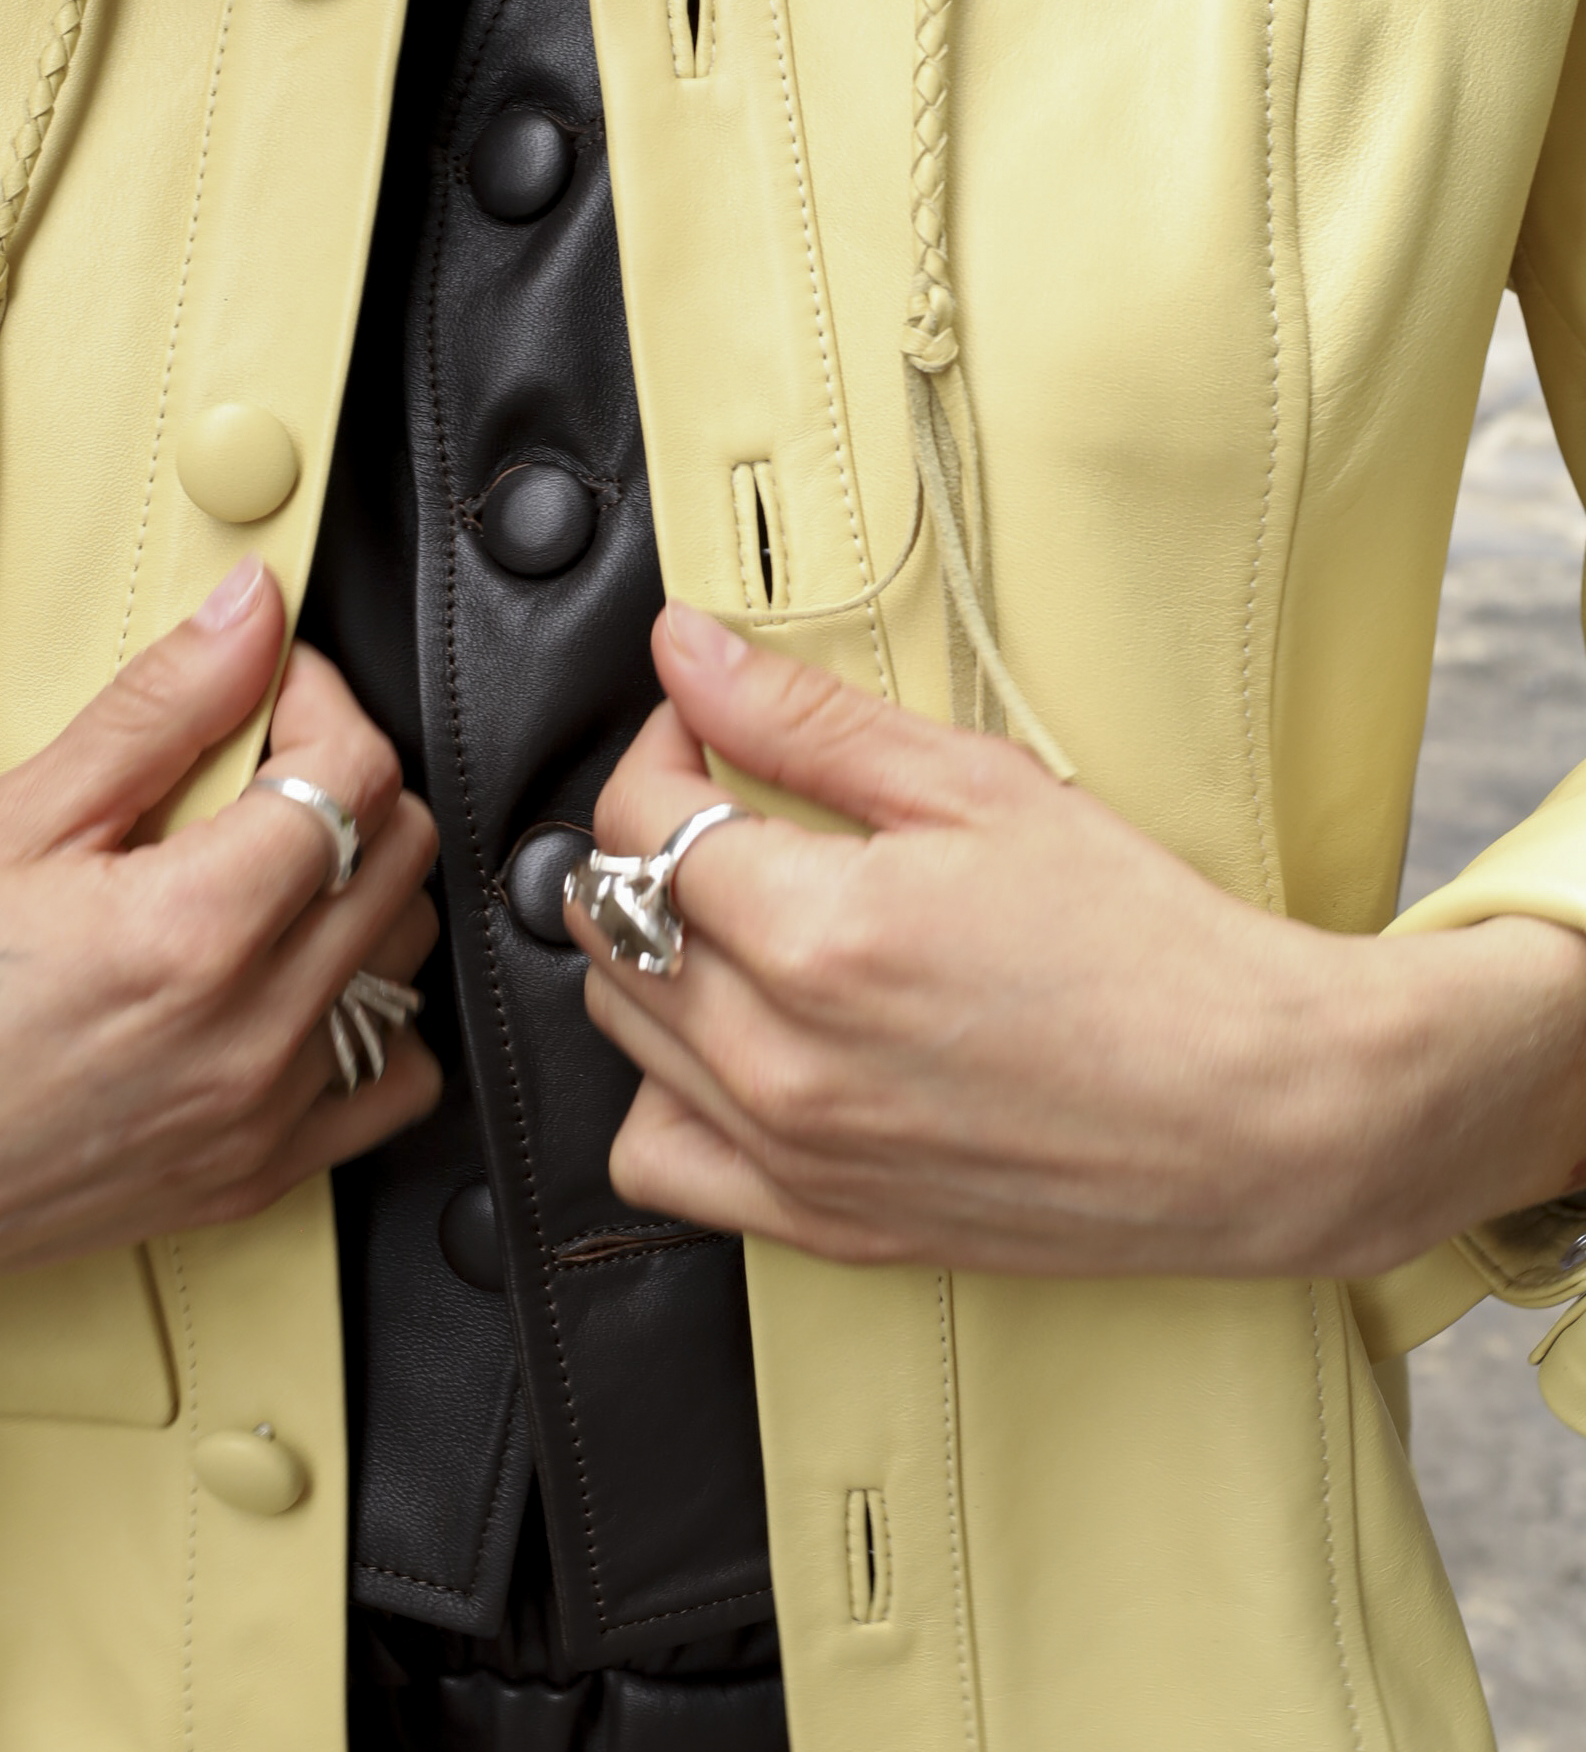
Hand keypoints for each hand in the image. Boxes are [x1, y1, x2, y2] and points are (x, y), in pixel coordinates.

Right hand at [0, 560, 440, 1317]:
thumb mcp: (18, 819)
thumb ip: (160, 707)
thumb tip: (255, 611)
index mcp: (194, 930)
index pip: (354, 772)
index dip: (320, 701)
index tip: (269, 691)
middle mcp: (251, 1031)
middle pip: (401, 854)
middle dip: (345, 781)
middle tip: (256, 772)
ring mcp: (265, 1113)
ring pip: (409, 958)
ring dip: (361, 889)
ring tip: (261, 873)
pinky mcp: (260, 1172)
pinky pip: (395, 1077)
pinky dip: (372, 1016)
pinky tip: (294, 981)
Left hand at [573, 603, 1585, 1281]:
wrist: (1263, 1112)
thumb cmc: (1146, 946)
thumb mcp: (979, 788)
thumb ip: (807, 718)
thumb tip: (687, 650)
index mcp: (815, 935)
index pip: (637, 817)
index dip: (663, 746)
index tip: (709, 729)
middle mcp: (782, 1059)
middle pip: (612, 921)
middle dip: (652, 839)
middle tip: (734, 808)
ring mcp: (794, 1155)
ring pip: (623, 1030)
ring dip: (656, 952)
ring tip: (748, 915)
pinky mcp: (822, 1225)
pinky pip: (657, 1159)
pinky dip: (666, 1092)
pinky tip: (735, 1042)